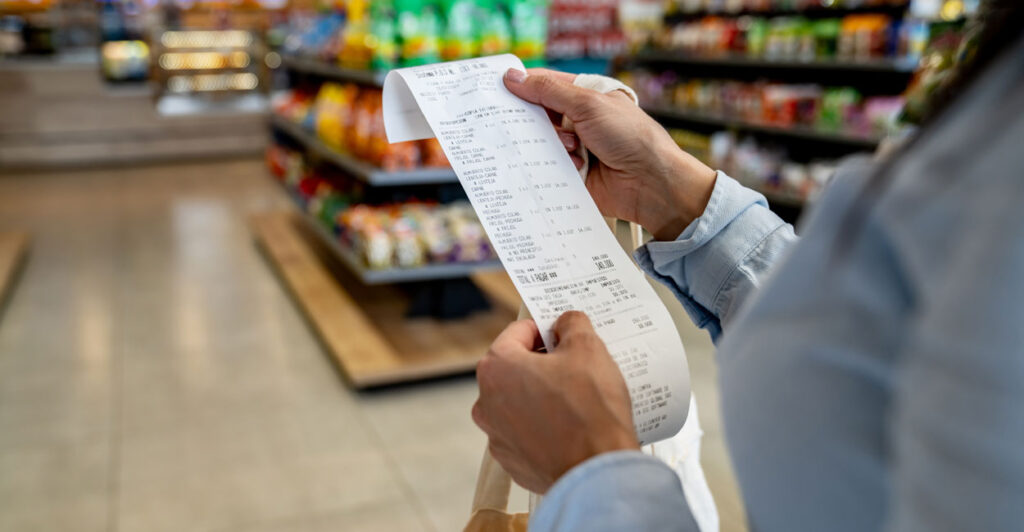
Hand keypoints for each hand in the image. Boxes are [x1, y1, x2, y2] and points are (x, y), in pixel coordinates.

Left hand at [472, 311, 639, 493]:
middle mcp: (487, 402)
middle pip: (515, 368)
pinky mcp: (512, 462)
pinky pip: (527, 433)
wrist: (597, 472)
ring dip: (542, 396)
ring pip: (520, 402)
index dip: (545, 329)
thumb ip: (572, 324)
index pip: (518, 332)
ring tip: (577, 400)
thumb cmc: (590, 410)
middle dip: (543, 364)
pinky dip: (545, 427)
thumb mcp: (588, 348)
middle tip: (576, 366)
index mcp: (497, 368)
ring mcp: (497, 436)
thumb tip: (566, 322)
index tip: (565, 335)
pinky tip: (571, 427)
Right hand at [504, 68, 717, 240]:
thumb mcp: (588, 104)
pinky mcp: (571, 173)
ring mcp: (575, 148)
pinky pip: (547, 168)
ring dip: (548, 144)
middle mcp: (579, 120)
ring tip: (572, 148)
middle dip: (529, 119)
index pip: (546, 84)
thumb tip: (514, 77)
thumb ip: (548, 91)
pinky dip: (550, 167)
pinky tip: (567, 166)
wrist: (651, 183)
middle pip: (538, 115)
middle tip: (514, 121)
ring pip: (540, 142)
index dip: (523, 85)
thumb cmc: (630, 137)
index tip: (498, 87)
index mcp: (586, 95)